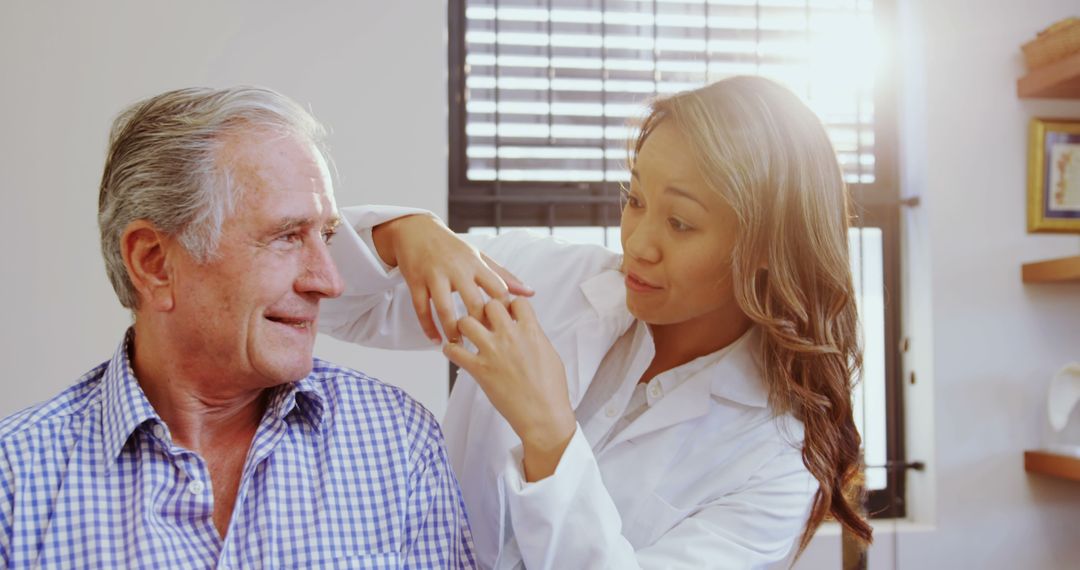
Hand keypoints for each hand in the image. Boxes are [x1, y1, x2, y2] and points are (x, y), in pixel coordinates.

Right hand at [372, 215, 532, 342]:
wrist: (417, 229)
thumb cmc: (453, 248)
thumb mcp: (480, 257)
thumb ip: (504, 276)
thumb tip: (530, 293)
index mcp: (476, 264)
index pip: (497, 289)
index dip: (504, 312)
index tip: (505, 328)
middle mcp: (457, 269)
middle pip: (474, 302)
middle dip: (480, 326)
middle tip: (483, 342)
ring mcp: (435, 275)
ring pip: (445, 309)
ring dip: (452, 331)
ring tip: (459, 344)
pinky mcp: (415, 280)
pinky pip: (422, 309)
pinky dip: (428, 327)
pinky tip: (435, 340)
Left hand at [443, 299, 576, 481]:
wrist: (544, 415)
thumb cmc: (551, 390)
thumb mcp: (550, 354)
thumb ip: (535, 337)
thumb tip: (526, 330)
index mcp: (531, 331)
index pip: (516, 301)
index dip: (510, 305)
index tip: (508, 313)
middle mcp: (510, 336)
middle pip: (489, 304)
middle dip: (486, 311)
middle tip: (485, 322)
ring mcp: (492, 352)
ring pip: (466, 321)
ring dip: (465, 327)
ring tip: (468, 335)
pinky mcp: (478, 370)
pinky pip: (453, 351)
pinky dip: (450, 350)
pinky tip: (456, 353)